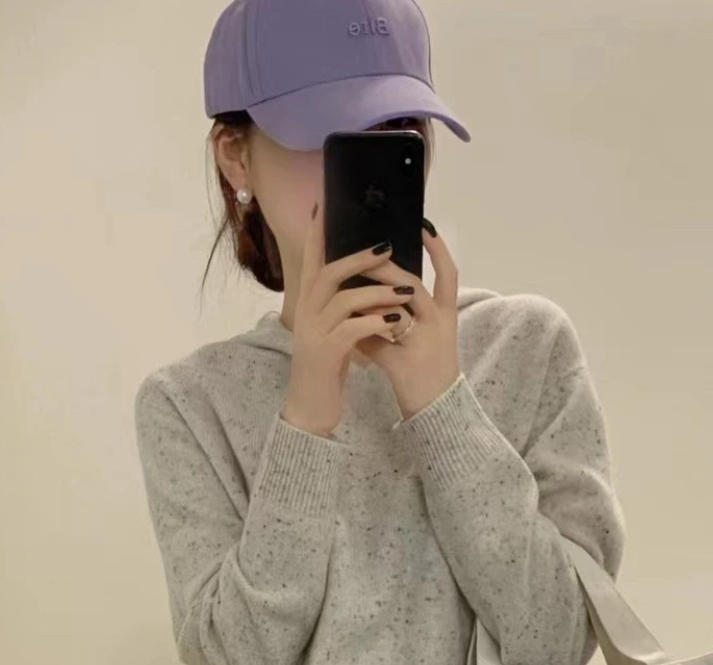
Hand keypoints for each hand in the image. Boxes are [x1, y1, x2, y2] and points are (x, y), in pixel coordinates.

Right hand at [281, 203, 418, 438]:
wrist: (309, 409)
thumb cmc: (325, 369)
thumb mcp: (331, 332)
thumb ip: (341, 308)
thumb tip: (362, 283)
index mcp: (307, 306)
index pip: (311, 261)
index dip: (317, 234)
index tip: (324, 206)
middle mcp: (306, 315)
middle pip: (329, 273)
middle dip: (359, 259)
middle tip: (388, 247)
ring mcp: (314, 334)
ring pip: (344, 300)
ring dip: (377, 292)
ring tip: (406, 291)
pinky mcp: (326, 354)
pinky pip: (352, 329)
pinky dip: (376, 322)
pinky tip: (396, 323)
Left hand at [357, 221, 460, 418]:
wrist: (434, 414)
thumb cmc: (421, 379)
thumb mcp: (408, 343)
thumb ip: (387, 321)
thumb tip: (359, 302)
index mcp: (445, 316)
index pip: (448, 274)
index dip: (438, 250)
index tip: (424, 225)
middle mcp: (441, 323)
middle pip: (420, 284)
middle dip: (393, 265)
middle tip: (372, 246)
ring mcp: (430, 340)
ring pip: (406, 303)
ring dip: (382, 284)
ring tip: (361, 268)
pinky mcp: (411, 360)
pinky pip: (389, 332)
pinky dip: (371, 320)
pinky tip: (355, 310)